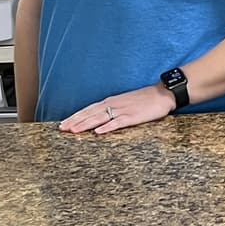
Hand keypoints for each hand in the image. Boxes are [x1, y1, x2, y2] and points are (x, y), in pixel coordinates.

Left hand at [58, 83, 175, 134]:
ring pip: (100, 117)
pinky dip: (107, 126)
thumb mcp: (125, 102)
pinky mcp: (132, 116)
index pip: (89, 109)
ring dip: (85, 124)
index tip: (63, 123)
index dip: (76, 116)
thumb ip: (113, 109)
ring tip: (73, 130)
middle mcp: (114, 104)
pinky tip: (98, 131)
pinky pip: (118, 122)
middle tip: (61, 128)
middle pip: (90, 113)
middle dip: (75, 121)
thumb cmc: (145, 99)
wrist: (162, 94)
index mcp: (111, 101)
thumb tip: (99, 118)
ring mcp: (123, 110)